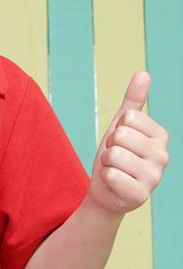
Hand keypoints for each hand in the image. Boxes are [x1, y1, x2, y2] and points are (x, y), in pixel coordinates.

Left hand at [88, 71, 168, 215]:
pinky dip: (106, 178)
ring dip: (106, 162)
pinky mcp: (141, 196)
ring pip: (114, 155)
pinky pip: (111, 175)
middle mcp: (163, 156)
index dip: (116, 128)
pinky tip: (115, 184)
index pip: (128, 117)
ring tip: (115, 169)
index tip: (121, 141)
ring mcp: (154, 178)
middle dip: (109, 146)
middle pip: (120, 135)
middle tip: (115, 157)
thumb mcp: (122, 125)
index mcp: (160, 136)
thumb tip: (143, 73)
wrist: (107, 189)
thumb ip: (133, 100)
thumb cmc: (116, 154)